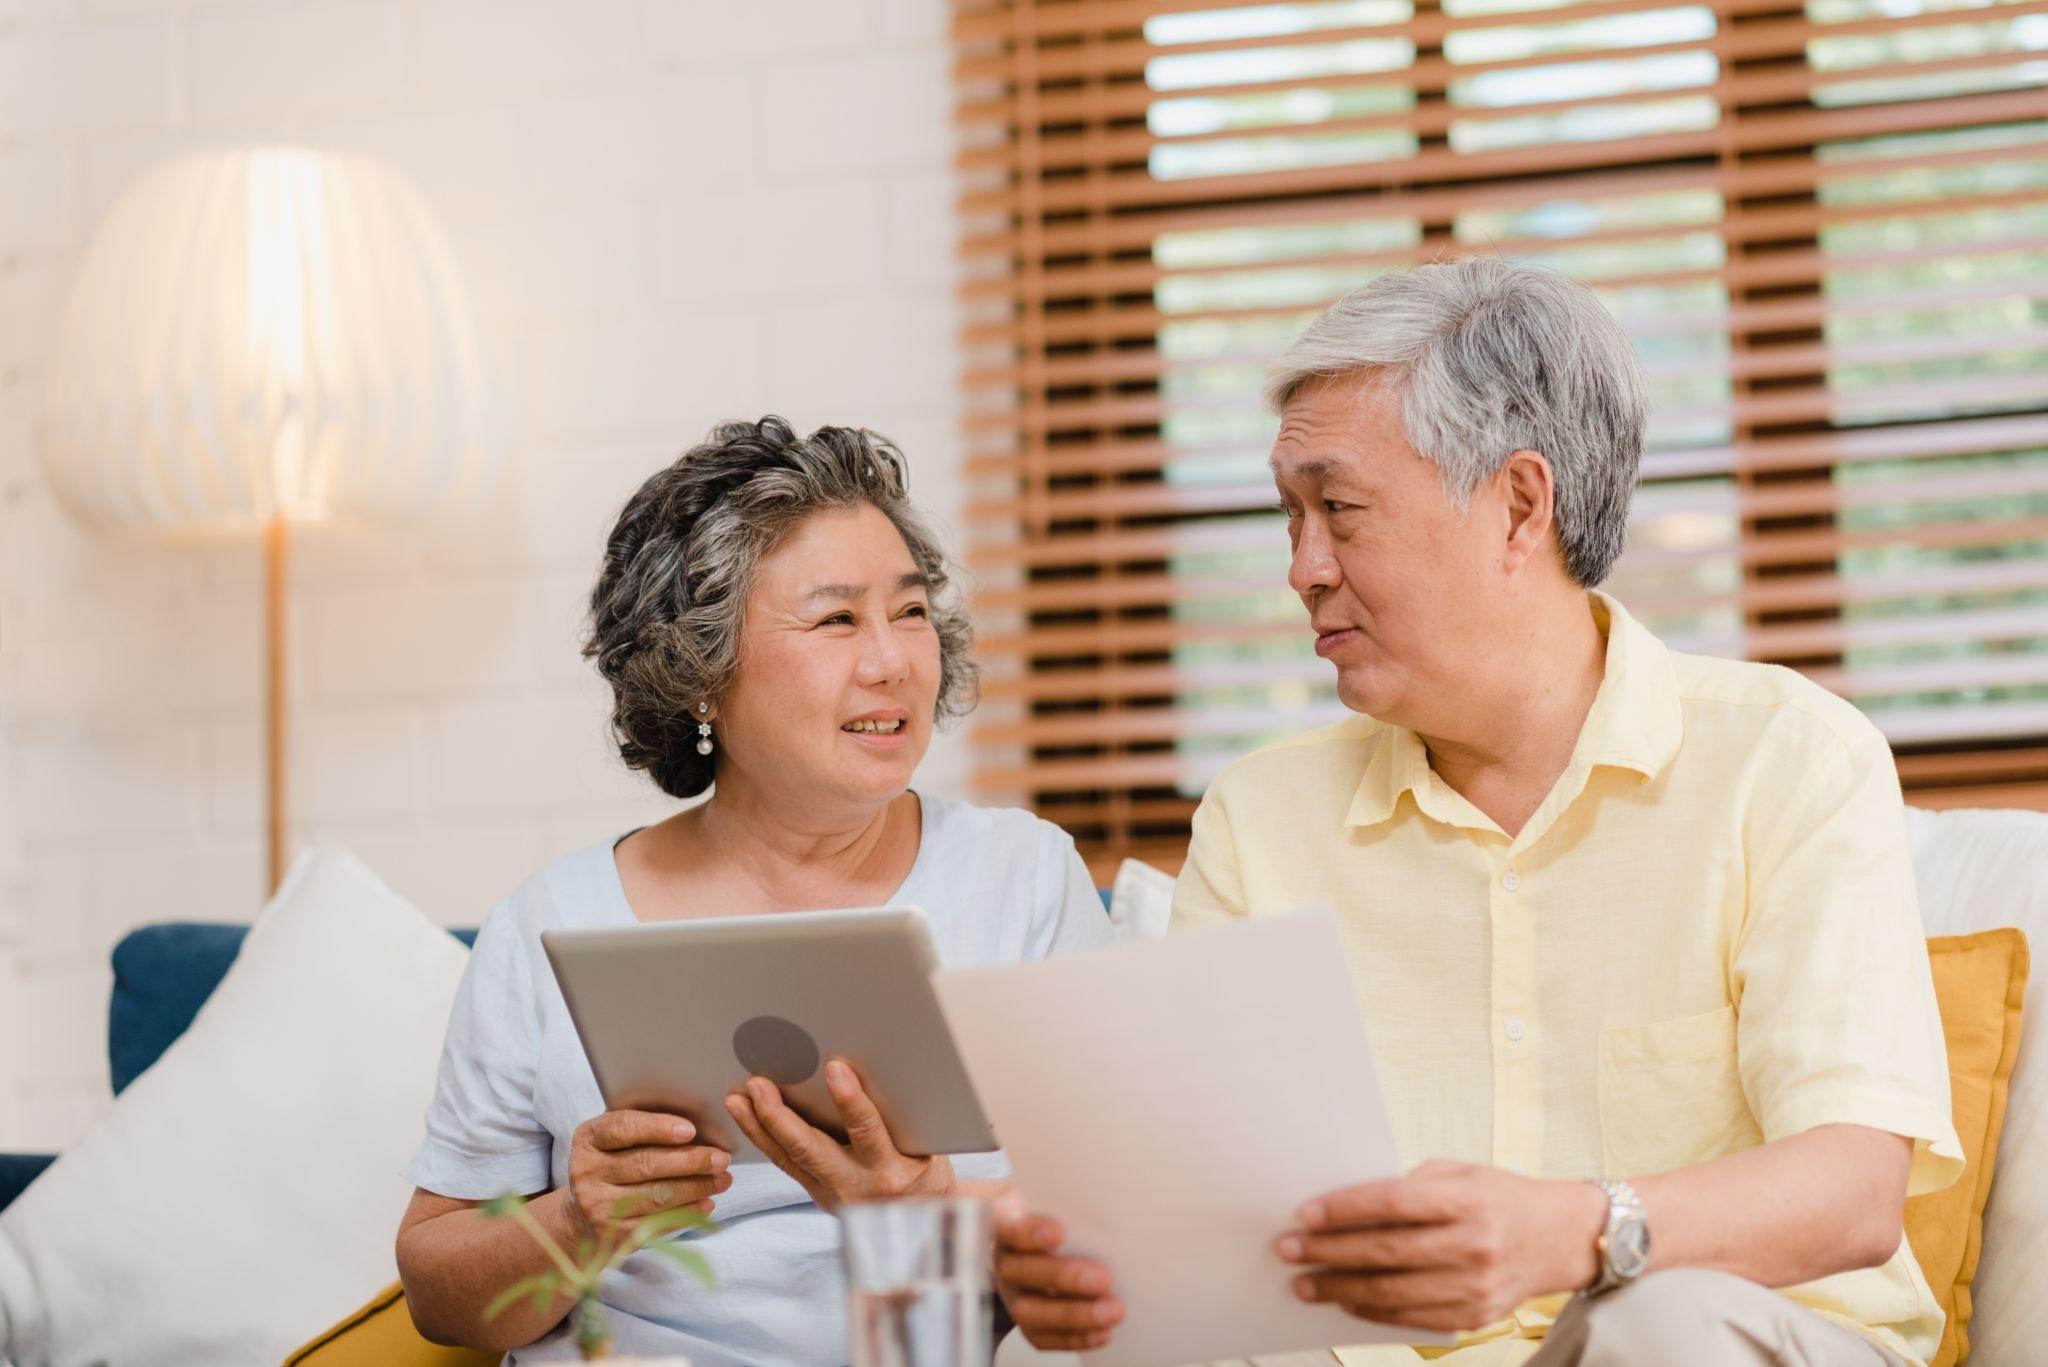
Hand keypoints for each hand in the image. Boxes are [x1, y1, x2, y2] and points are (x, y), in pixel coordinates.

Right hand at [565, 1109, 732, 1249]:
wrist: (582, 1215)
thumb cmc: (612, 1163)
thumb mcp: (617, 1139)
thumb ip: (645, 1126)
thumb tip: (699, 1120)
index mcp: (588, 1139)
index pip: (623, 1128)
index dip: (658, 1128)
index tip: (691, 1130)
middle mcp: (585, 1172)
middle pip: (645, 1164)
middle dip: (690, 1161)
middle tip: (722, 1159)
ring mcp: (597, 1207)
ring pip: (656, 1196)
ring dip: (696, 1187)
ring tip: (723, 1179)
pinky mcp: (612, 1235)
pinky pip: (657, 1223)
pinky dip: (687, 1213)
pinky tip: (707, 1203)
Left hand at [723, 1058, 953, 1212]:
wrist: (923, 1220)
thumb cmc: (927, 1170)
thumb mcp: (926, 1146)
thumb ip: (896, 1117)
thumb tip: (861, 1071)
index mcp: (893, 1170)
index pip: (868, 1131)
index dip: (849, 1100)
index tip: (834, 1068)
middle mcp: (859, 1186)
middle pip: (811, 1150)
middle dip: (780, 1117)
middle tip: (758, 1085)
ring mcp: (834, 1194)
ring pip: (789, 1159)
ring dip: (760, 1127)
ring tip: (737, 1099)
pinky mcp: (819, 1195)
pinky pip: (787, 1166)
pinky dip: (765, 1141)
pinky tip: (747, 1119)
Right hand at [992, 1197, 1124, 1352]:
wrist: (1050, 1238)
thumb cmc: (1057, 1213)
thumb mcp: (1058, 1201)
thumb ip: (1072, 1207)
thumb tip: (1111, 1209)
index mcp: (1004, 1222)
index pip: (1006, 1224)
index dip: (1028, 1232)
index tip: (1059, 1233)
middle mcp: (1001, 1258)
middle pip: (1018, 1271)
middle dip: (1063, 1277)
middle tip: (1104, 1278)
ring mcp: (1009, 1292)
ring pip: (1027, 1311)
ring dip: (1073, 1315)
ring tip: (1112, 1311)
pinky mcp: (1024, 1319)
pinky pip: (1040, 1336)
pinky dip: (1073, 1338)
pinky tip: (1103, 1332)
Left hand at [1277, 1159, 1606, 1333]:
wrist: (1562, 1238)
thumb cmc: (1499, 1196)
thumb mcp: (1459, 1172)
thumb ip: (1410, 1186)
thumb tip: (1345, 1205)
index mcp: (1467, 1199)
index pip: (1393, 1203)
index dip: (1344, 1209)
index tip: (1304, 1213)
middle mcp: (1474, 1244)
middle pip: (1387, 1252)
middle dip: (1329, 1253)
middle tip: (1287, 1251)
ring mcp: (1477, 1286)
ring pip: (1394, 1292)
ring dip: (1341, 1289)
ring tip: (1305, 1283)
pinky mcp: (1476, 1316)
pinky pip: (1412, 1319)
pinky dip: (1372, 1311)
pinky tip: (1345, 1301)